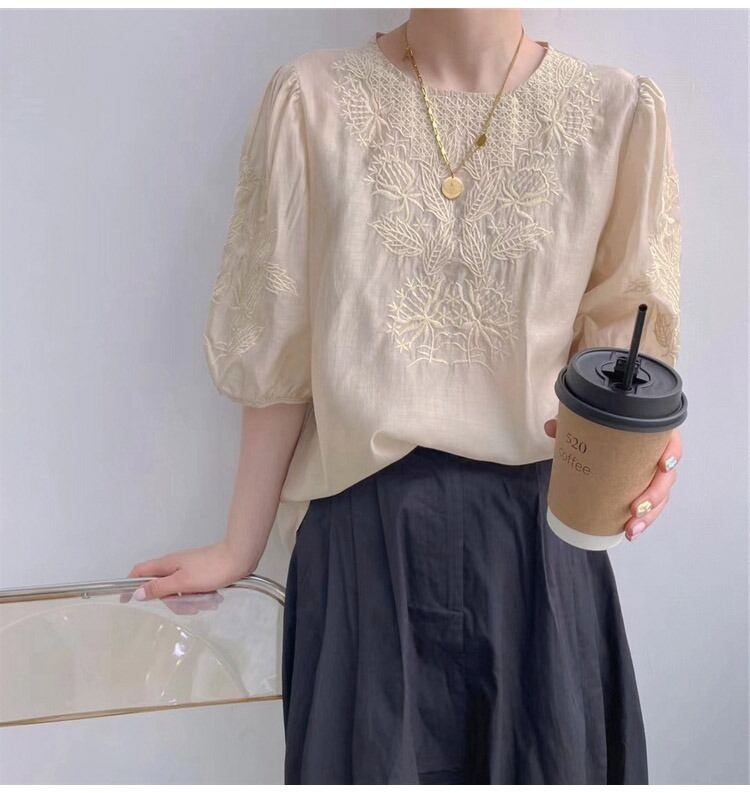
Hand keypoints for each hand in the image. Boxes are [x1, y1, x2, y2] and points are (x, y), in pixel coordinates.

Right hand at [123, 540, 252, 609]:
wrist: (239, 558)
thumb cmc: (211, 569)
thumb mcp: (182, 582)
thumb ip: (160, 588)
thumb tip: (137, 593)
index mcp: (166, 564)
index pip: (140, 572)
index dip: (131, 585)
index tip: (126, 600)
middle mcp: (174, 566)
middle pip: (162, 588)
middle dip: (174, 602)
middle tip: (190, 606)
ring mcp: (188, 570)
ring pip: (179, 592)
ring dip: (191, 601)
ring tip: (208, 601)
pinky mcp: (200, 575)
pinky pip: (193, 590)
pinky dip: (201, 597)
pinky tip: (213, 598)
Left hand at [544, 417, 681, 541]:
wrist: (601, 429)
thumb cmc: (602, 425)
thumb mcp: (587, 421)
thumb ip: (571, 422)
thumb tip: (551, 428)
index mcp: (650, 434)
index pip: (670, 440)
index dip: (672, 453)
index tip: (663, 465)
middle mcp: (656, 454)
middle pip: (666, 477)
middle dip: (655, 497)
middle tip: (635, 510)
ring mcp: (651, 474)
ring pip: (659, 497)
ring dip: (649, 516)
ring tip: (631, 529)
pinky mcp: (641, 488)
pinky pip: (648, 506)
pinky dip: (640, 520)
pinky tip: (629, 532)